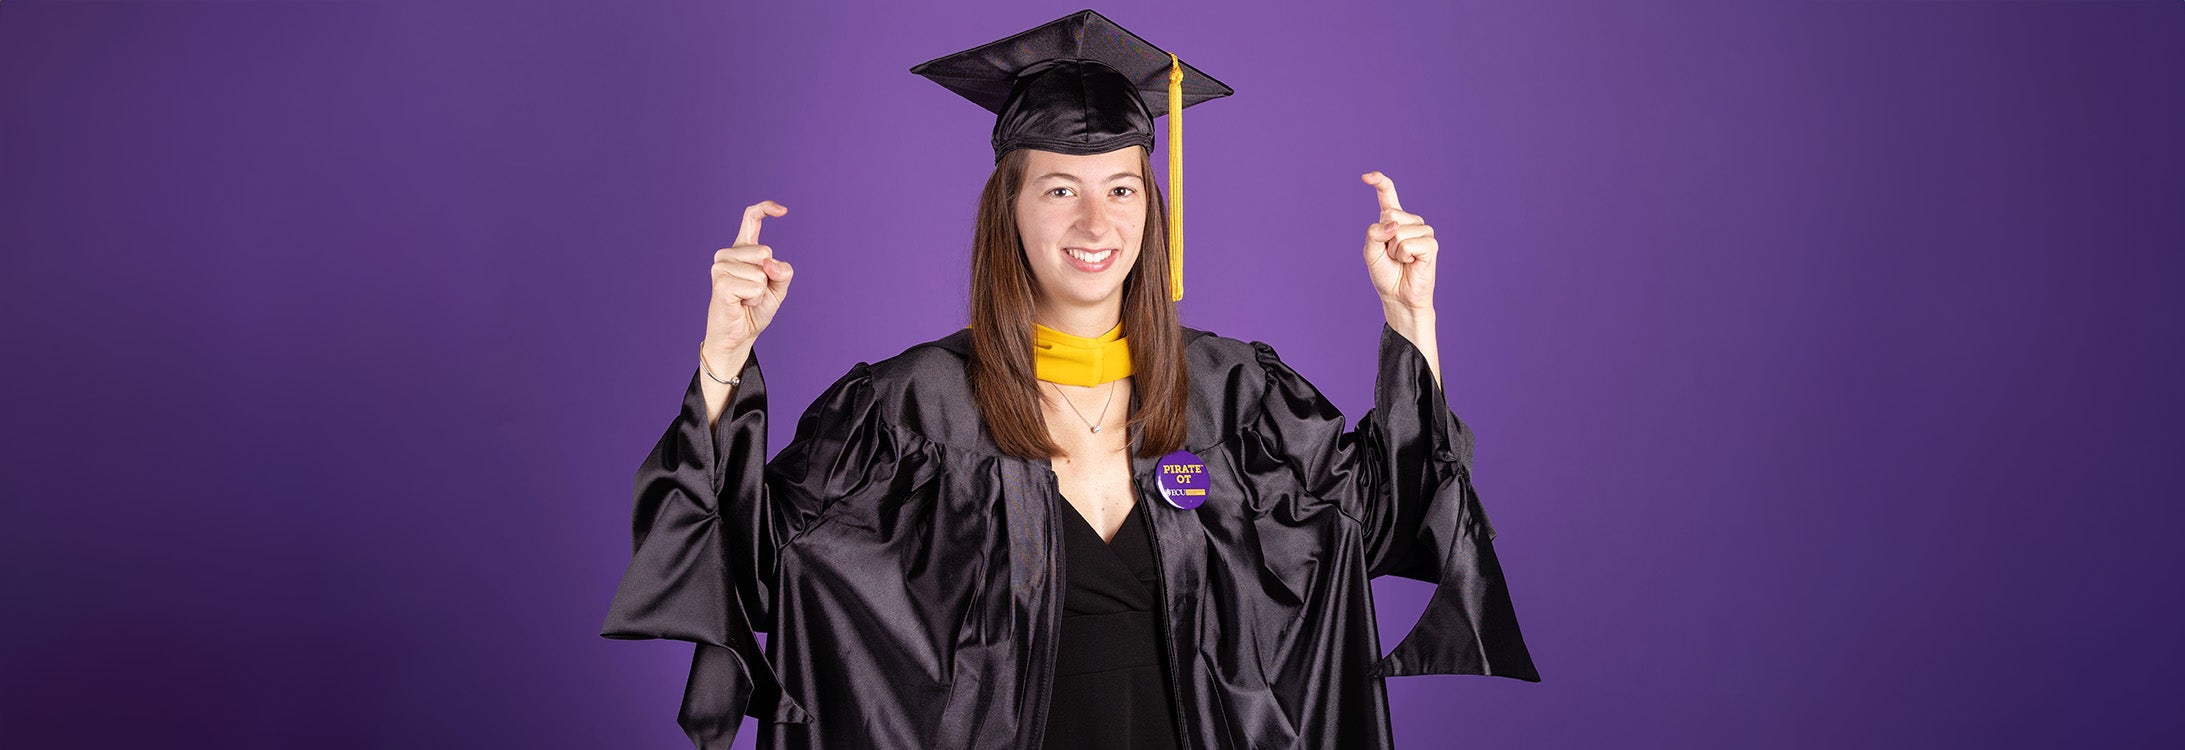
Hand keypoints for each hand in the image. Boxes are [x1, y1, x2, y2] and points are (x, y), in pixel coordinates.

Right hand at [704, 200, 794, 363]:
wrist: (738, 335)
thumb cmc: (754, 309)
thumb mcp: (777, 288)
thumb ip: (782, 272)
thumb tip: (770, 263)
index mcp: (741, 249)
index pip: (751, 219)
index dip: (766, 209)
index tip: (783, 211)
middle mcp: (727, 253)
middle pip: (766, 251)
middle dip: (768, 277)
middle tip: (753, 292)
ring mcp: (721, 266)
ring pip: (761, 272)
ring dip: (761, 292)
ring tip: (745, 299)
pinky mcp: (721, 282)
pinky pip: (756, 287)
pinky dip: (755, 299)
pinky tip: (741, 304)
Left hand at [1360, 171, 1436, 314]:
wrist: (1398, 296)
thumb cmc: (1385, 274)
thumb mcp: (1370, 253)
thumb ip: (1374, 234)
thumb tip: (1393, 225)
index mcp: (1393, 220)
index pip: (1388, 195)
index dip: (1379, 182)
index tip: (1366, 176)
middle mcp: (1410, 221)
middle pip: (1389, 214)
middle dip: (1383, 238)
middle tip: (1391, 254)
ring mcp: (1422, 231)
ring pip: (1398, 231)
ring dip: (1394, 250)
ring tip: (1402, 260)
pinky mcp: (1431, 244)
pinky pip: (1409, 243)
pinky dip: (1404, 255)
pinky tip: (1411, 263)